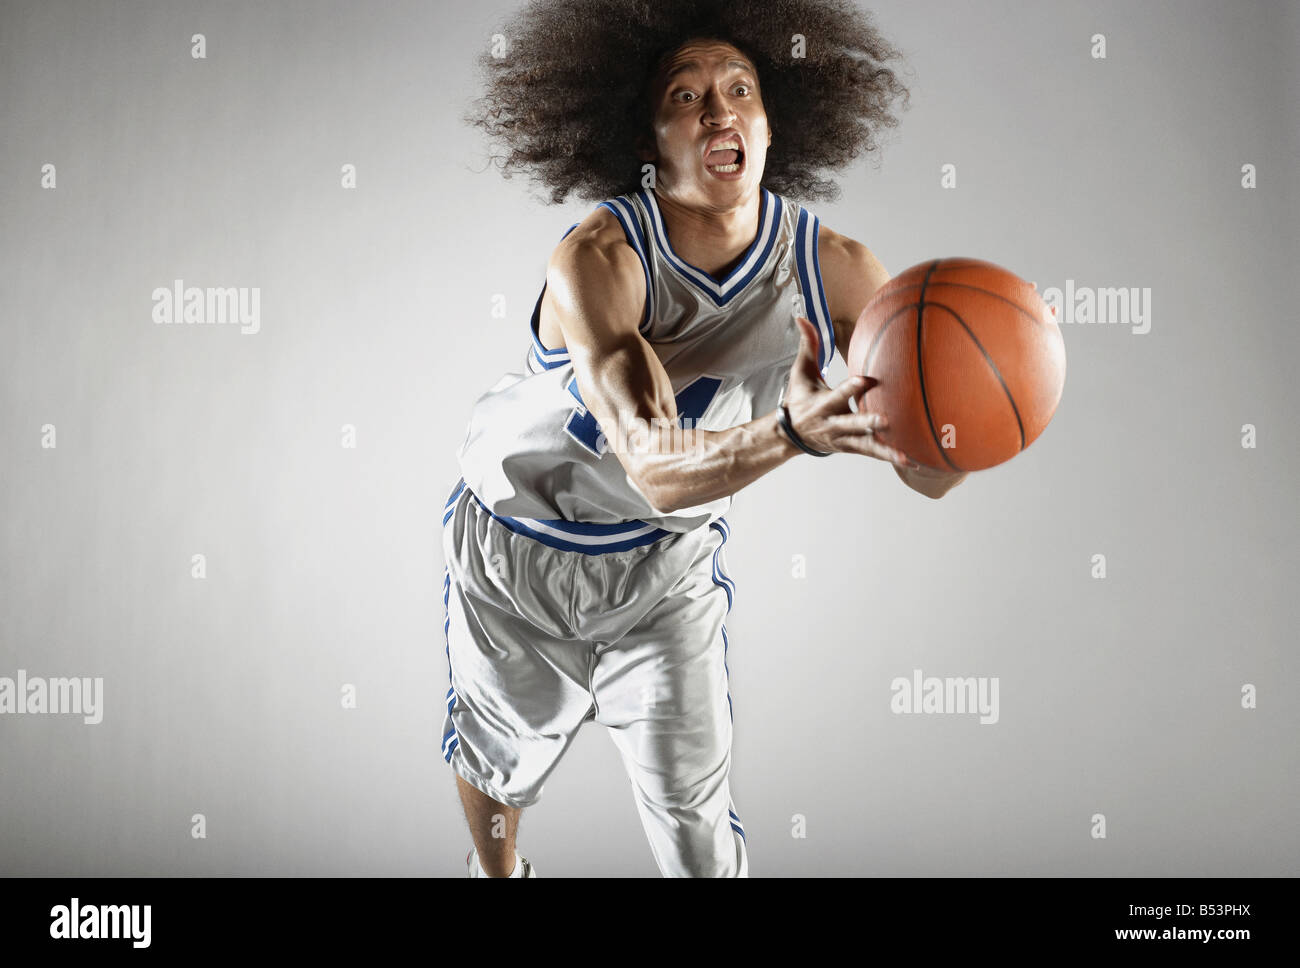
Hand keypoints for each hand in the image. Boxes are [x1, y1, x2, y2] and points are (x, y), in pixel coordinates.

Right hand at [780, 316, 918, 467]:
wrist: (791, 435)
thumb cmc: (800, 398)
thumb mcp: (801, 372)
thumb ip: (808, 344)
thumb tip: (802, 316)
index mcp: (823, 404)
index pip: (838, 394)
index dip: (851, 388)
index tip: (866, 379)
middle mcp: (834, 424)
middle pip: (852, 424)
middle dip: (867, 423)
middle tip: (885, 421)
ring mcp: (844, 439)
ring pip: (866, 445)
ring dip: (886, 450)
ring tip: (906, 457)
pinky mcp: (852, 448)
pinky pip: (873, 453)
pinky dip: (891, 457)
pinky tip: (914, 462)